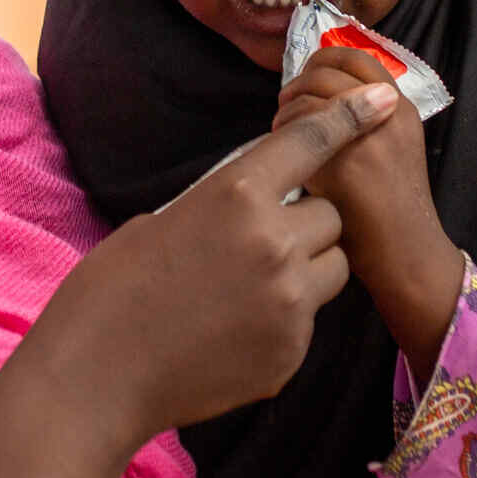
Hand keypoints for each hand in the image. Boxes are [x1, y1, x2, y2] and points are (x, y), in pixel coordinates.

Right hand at [30, 80, 403, 444]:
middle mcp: (275, 243)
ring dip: (307, 269)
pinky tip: (231, 333)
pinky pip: (308, 321)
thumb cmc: (112, 290)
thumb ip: (226, 206)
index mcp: (237, 195)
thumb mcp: (165, 220)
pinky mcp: (291, 353)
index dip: (348, 117)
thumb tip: (260, 206)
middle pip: (331, 217)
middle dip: (306, 225)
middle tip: (258, 245)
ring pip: (332, 269)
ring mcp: (289, 304)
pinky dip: (283, 321)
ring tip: (249, 289)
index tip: (380, 101)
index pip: (311, 143)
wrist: (96, 377)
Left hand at [274, 49, 462, 367]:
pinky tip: (283, 155)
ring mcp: (369, 135)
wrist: (408, 255)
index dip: (324, 59)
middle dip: (299, 80)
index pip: (359, 57)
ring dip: (288, 105)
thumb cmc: (392, 213)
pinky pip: (303, 127)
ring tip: (281, 130)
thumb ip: (362, 124)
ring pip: (313, 92)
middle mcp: (390, 114)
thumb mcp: (389, 154)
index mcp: (402, 109)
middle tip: (285, 103)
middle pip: (330, 68)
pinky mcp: (347, 160)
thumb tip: (315, 100)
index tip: (305, 77)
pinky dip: (284, 132)